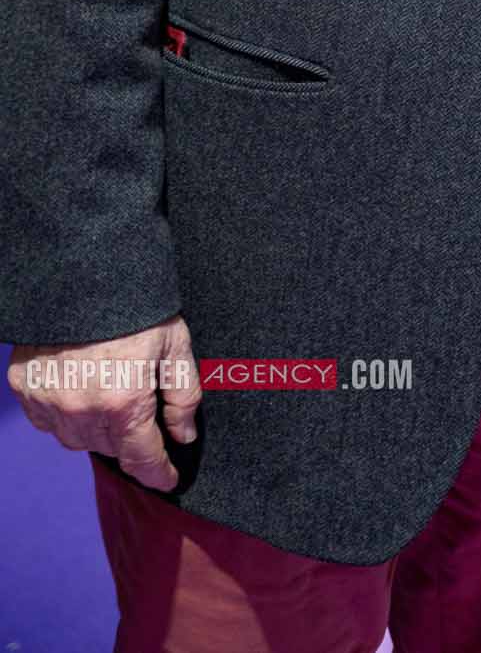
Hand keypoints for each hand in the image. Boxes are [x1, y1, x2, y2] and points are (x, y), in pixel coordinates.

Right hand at [7, 318, 201, 491]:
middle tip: (141, 407)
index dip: (159, 472)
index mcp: (123, 403)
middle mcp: (82, 411)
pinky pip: (48, 420)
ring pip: (78, 439)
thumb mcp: (175, 343)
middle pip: (111, 448)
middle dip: (131, 438)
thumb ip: (183, 395)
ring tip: (110, 391)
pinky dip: (66, 413)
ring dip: (98, 428)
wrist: (84, 270)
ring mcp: (49, 401)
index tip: (168, 479)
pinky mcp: (26, 387)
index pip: (142, 457)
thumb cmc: (136, 304)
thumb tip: (184, 435)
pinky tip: (81, 386)